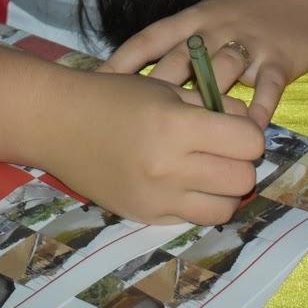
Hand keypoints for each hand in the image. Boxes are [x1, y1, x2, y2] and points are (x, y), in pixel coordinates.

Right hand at [39, 71, 262, 224]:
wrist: (58, 123)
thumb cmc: (113, 97)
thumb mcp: (166, 89)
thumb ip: (212, 107)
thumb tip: (249, 125)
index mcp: (176, 125)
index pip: (248, 142)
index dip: (248, 134)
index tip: (236, 130)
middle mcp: (169, 166)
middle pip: (243, 179)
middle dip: (241, 163)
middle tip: (225, 152)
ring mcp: (156, 196)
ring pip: (224, 209)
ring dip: (224, 191)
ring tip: (209, 173)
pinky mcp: (144, 216)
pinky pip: (192, 219)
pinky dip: (197, 203)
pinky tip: (183, 184)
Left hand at [98, 0, 307, 127]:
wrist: (300, 5)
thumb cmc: (242, 19)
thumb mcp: (205, 21)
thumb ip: (174, 47)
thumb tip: (130, 82)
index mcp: (192, 21)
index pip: (150, 39)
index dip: (124, 61)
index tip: (98, 86)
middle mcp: (215, 30)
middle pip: (182, 60)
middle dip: (158, 90)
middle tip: (135, 122)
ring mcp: (247, 44)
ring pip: (222, 73)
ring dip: (207, 104)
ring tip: (188, 139)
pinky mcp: (278, 60)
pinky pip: (266, 89)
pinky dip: (256, 111)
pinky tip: (244, 134)